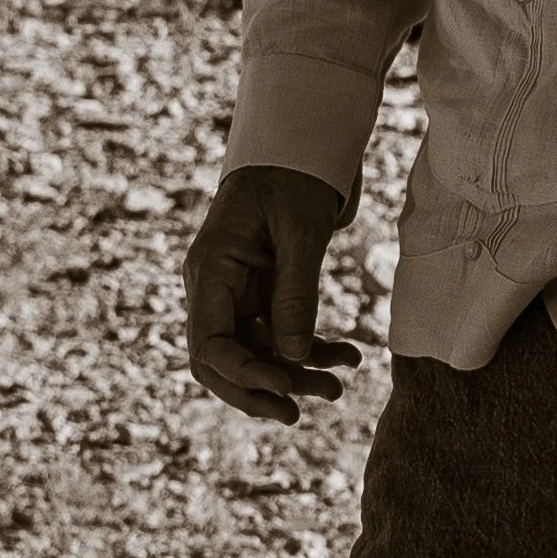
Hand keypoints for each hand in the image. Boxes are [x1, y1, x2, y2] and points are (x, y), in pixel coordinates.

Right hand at [185, 166, 358, 424]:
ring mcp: (236, 293)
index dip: (243, 376)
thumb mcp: (301, 231)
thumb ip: (295, 293)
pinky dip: (310, 349)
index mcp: (211, 271)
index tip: (285, 388)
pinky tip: (347, 355)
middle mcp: (215, 288)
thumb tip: (292, 358)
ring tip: (338, 387)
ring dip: (294, 374)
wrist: (299, 145)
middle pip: (223, 362)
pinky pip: (279, 335)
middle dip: (262, 388)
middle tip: (302, 412)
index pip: (209, 346)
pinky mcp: (261, 293)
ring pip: (256, 353)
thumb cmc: (294, 176)